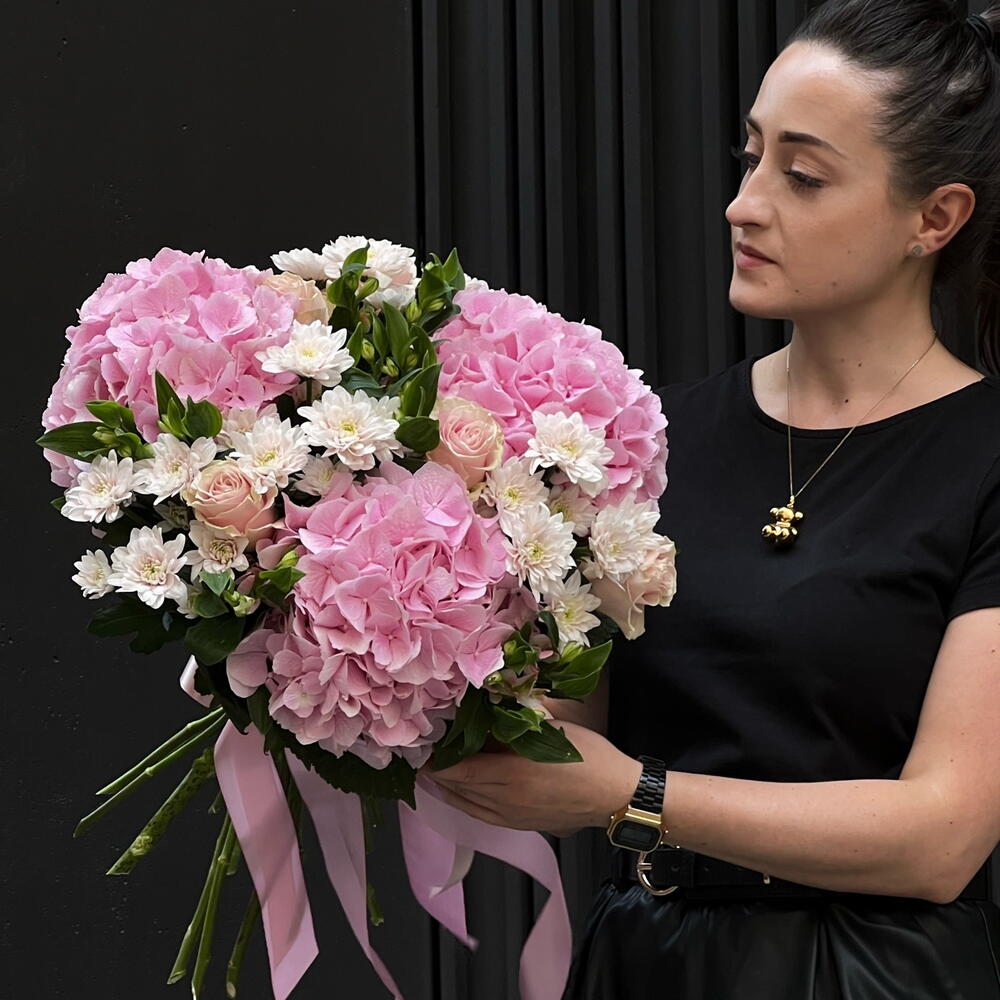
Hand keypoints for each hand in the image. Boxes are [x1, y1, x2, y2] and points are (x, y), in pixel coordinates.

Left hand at [416, 720, 643, 835]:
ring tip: (433, 776)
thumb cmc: (589, 756)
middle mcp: (507, 800)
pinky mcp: (522, 827)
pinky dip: (465, 805)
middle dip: (438, 774)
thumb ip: (515, 723)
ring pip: (468, 806)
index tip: (423, 747)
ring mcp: (513, 818)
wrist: (616, 795)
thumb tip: (486, 714)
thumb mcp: (551, 729)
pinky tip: (460, 795)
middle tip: (422, 756)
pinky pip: (483, 817)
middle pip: (459, 789)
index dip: (437, 761)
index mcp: (513, 773)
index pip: (461, 770)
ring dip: (448, 791)